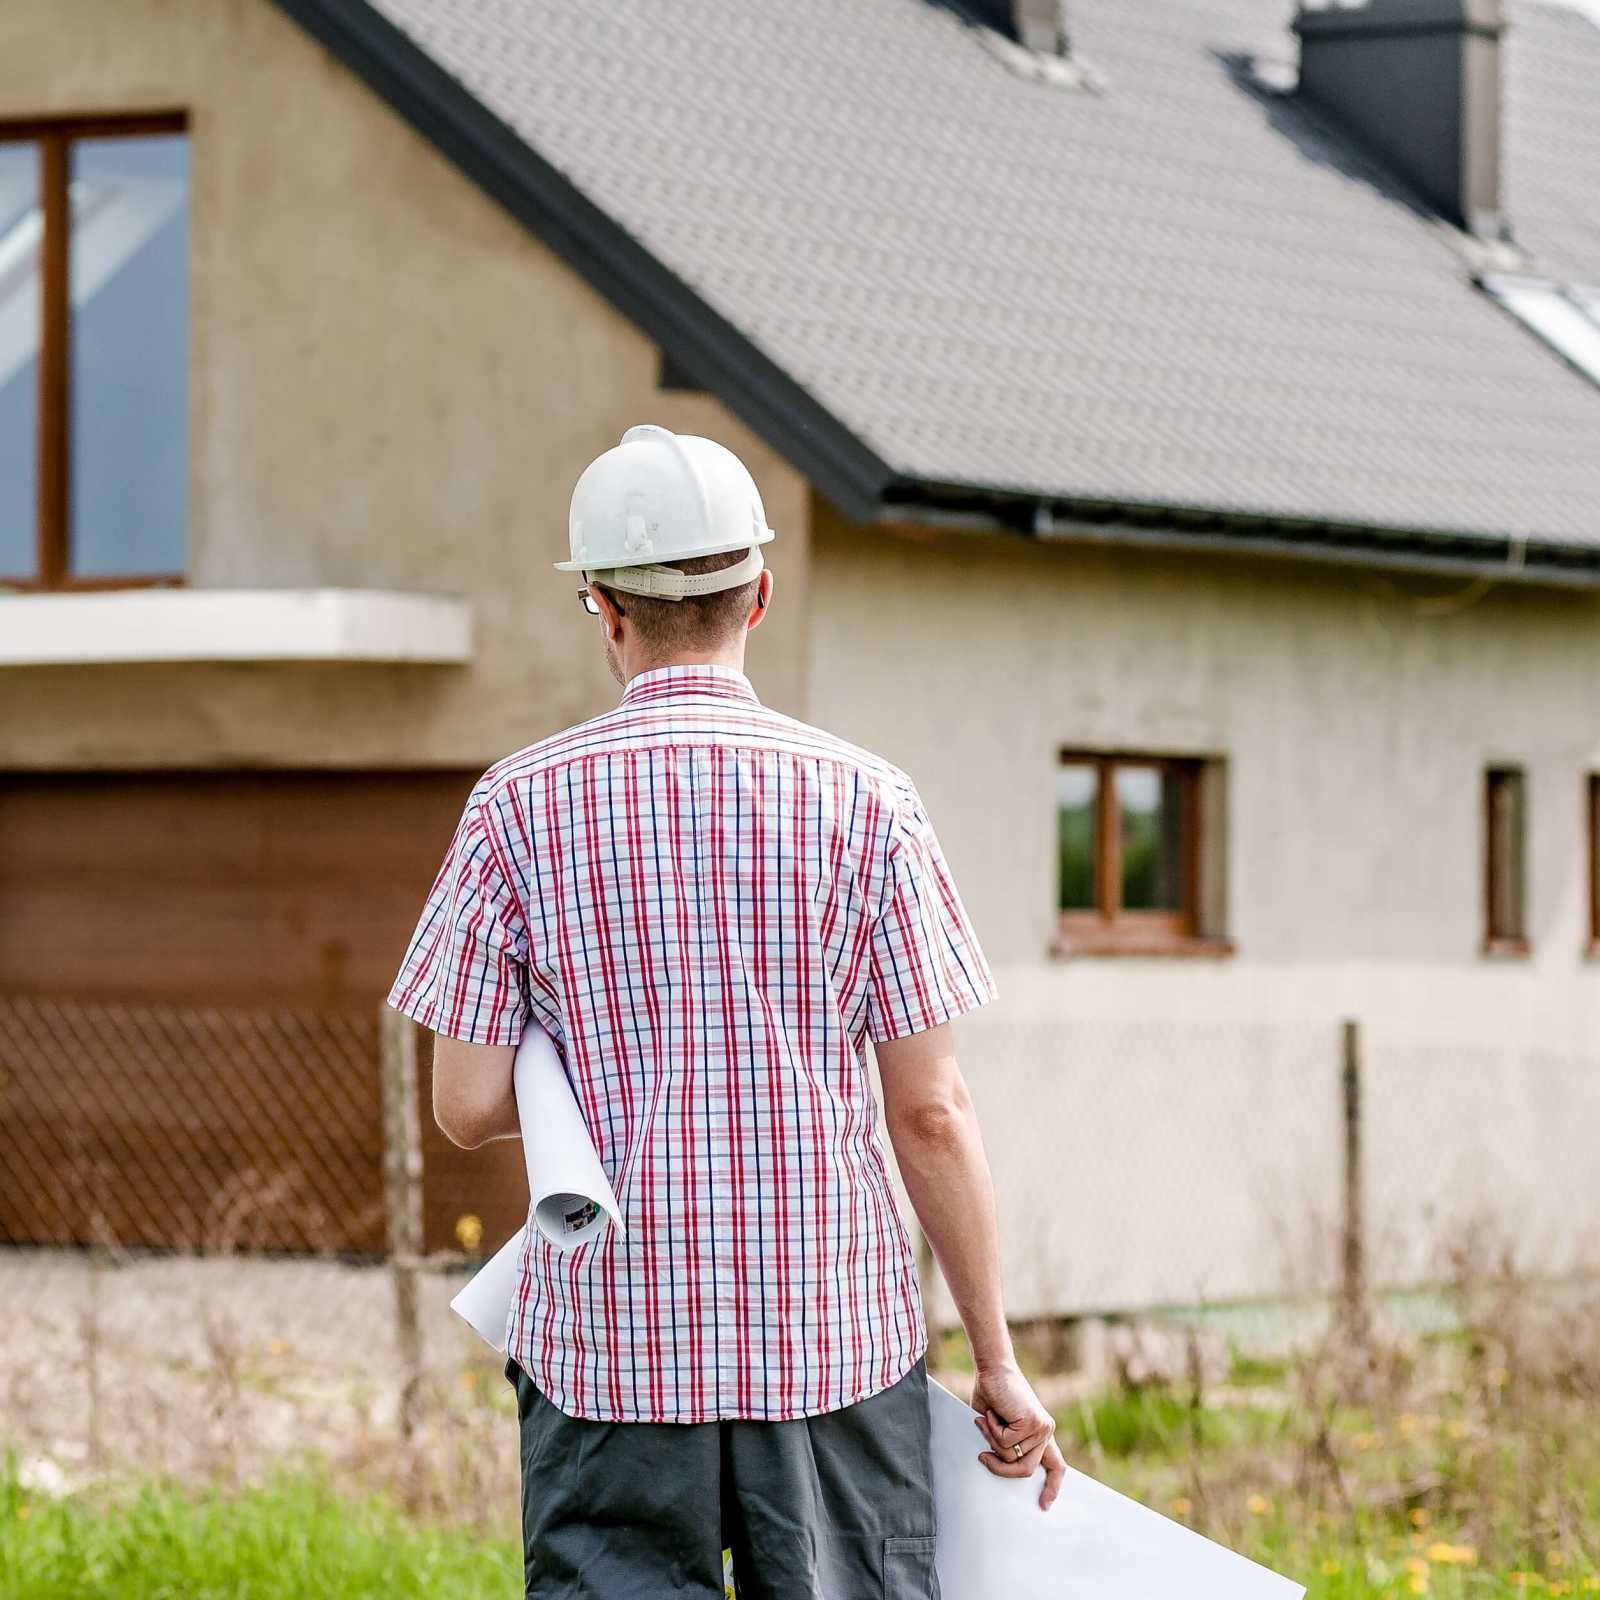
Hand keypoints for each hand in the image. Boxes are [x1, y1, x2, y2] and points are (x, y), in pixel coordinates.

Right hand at [969, 1362, 1066, 1509]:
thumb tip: (997, 1464)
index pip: (1056, 1465)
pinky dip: (992, 1429)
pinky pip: (1005, 1442)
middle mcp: (1046, 1432)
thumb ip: (1004, 1445)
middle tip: (983, 1457)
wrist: (993, 1368)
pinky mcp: (1032, 1422)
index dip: (1052, 1487)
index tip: (1044, 1505)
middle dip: (1001, 1468)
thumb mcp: (998, 1427)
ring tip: (990, 1418)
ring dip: (992, 1440)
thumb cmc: (992, 1394)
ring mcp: (1041, 1428)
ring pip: (1011, 1456)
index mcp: (1041, 1433)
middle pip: (1025, 1469)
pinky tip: (994, 1412)